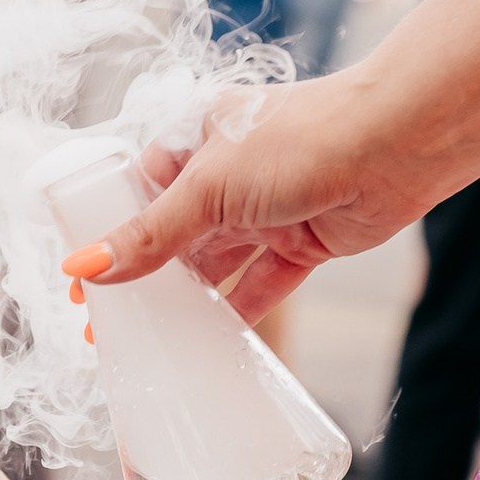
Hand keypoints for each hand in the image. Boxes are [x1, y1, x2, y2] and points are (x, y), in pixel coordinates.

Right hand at [74, 71, 435, 321]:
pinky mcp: (302, 242)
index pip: (141, 190)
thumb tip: (85, 267)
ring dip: (186, 300)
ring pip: (216, 263)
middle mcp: (230, 172)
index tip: (85, 280)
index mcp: (197, 137)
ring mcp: (266, 209)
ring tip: (149, 341)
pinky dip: (236, 312)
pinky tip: (208, 342)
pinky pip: (260, 284)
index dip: (112, 235)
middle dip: (145, 278)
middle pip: (176, 233)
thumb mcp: (208, 187)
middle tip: (107, 323)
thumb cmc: (298, 140)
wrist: (394, 146)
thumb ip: (149, 235)